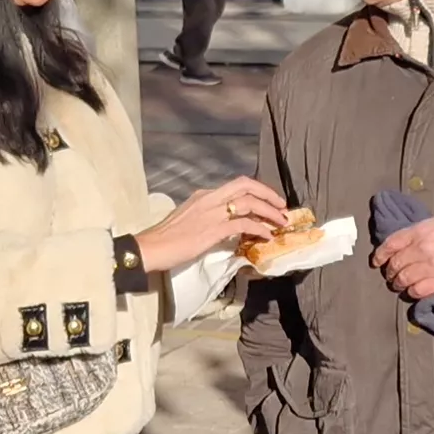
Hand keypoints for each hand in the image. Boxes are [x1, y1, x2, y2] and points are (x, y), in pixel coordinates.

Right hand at [136, 176, 288, 274]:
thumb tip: (227, 225)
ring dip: (269, 212)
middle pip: (246, 186)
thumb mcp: (189, 219)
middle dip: (268, 194)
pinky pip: (244, 224)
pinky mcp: (213, 229)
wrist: (151, 247)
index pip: (236, 185)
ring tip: (281, 222)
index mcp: (204, 195)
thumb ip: (208, 217)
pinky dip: (259, 229)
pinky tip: (267, 236)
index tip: (269, 200)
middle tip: (282, 206)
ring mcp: (212, 212)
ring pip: (249, 203)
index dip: (257, 190)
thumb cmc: (166, 238)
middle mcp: (210, 198)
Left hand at [374, 211, 433, 300]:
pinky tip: (413, 290)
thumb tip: (403, 245)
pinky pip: (417, 291)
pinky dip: (411, 292)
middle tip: (391, 275)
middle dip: (390, 272)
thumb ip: (417, 233)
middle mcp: (421, 248)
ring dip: (398, 284)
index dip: (380, 254)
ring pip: (403, 279)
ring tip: (400, 284)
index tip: (376, 261)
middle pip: (395, 264)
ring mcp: (430, 266)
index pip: (391, 244)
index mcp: (419, 231)